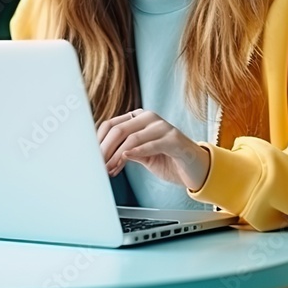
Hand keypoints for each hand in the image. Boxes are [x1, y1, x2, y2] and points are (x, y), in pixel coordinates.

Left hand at [96, 108, 210, 191]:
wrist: (197, 169)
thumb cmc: (169, 160)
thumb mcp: (141, 155)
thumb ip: (124, 151)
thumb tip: (101, 157)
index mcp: (139, 118)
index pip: (110, 125)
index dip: (98, 142)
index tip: (91, 157)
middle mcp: (150, 118)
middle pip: (118, 129)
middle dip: (104, 149)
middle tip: (98, 165)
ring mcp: (163, 127)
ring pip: (131, 137)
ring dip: (116, 155)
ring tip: (110, 169)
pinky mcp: (174, 139)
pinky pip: (150, 144)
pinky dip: (136, 152)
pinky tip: (126, 159)